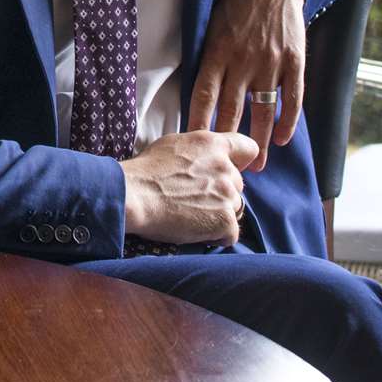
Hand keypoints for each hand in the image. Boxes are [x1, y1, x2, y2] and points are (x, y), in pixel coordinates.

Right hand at [120, 130, 258, 245]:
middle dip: (221, 193)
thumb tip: (206, 157)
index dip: (240, 162)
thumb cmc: (145, 172)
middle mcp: (226, 167)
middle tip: (193, 200)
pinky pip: (231, 234)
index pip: (248, 149)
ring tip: (190, 215)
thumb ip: (199, 150)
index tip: (227, 171)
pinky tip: (194, 230)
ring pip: (235, 209)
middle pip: (238, 185)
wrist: (133, 196)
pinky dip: (215, 236)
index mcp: (213, 144)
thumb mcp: (173, 144)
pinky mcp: (225, 221)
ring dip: (218, 215)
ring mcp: (228, 195)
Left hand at [188, 0, 306, 172]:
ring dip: (261, 140)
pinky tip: (284, 139)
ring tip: (258, 164)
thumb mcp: (211, 26)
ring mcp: (271, 62)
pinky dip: (289, 121)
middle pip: (232, 111)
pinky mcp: (294, 61)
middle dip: (228, 141)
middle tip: (227, 167)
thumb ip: (207, 59)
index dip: (198, 122)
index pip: (203, 96)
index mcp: (217, 52)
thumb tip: (197, 94)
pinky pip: (292, 98)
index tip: (194, 146)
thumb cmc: (235, 4)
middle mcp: (243, 61)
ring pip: (263, 111)